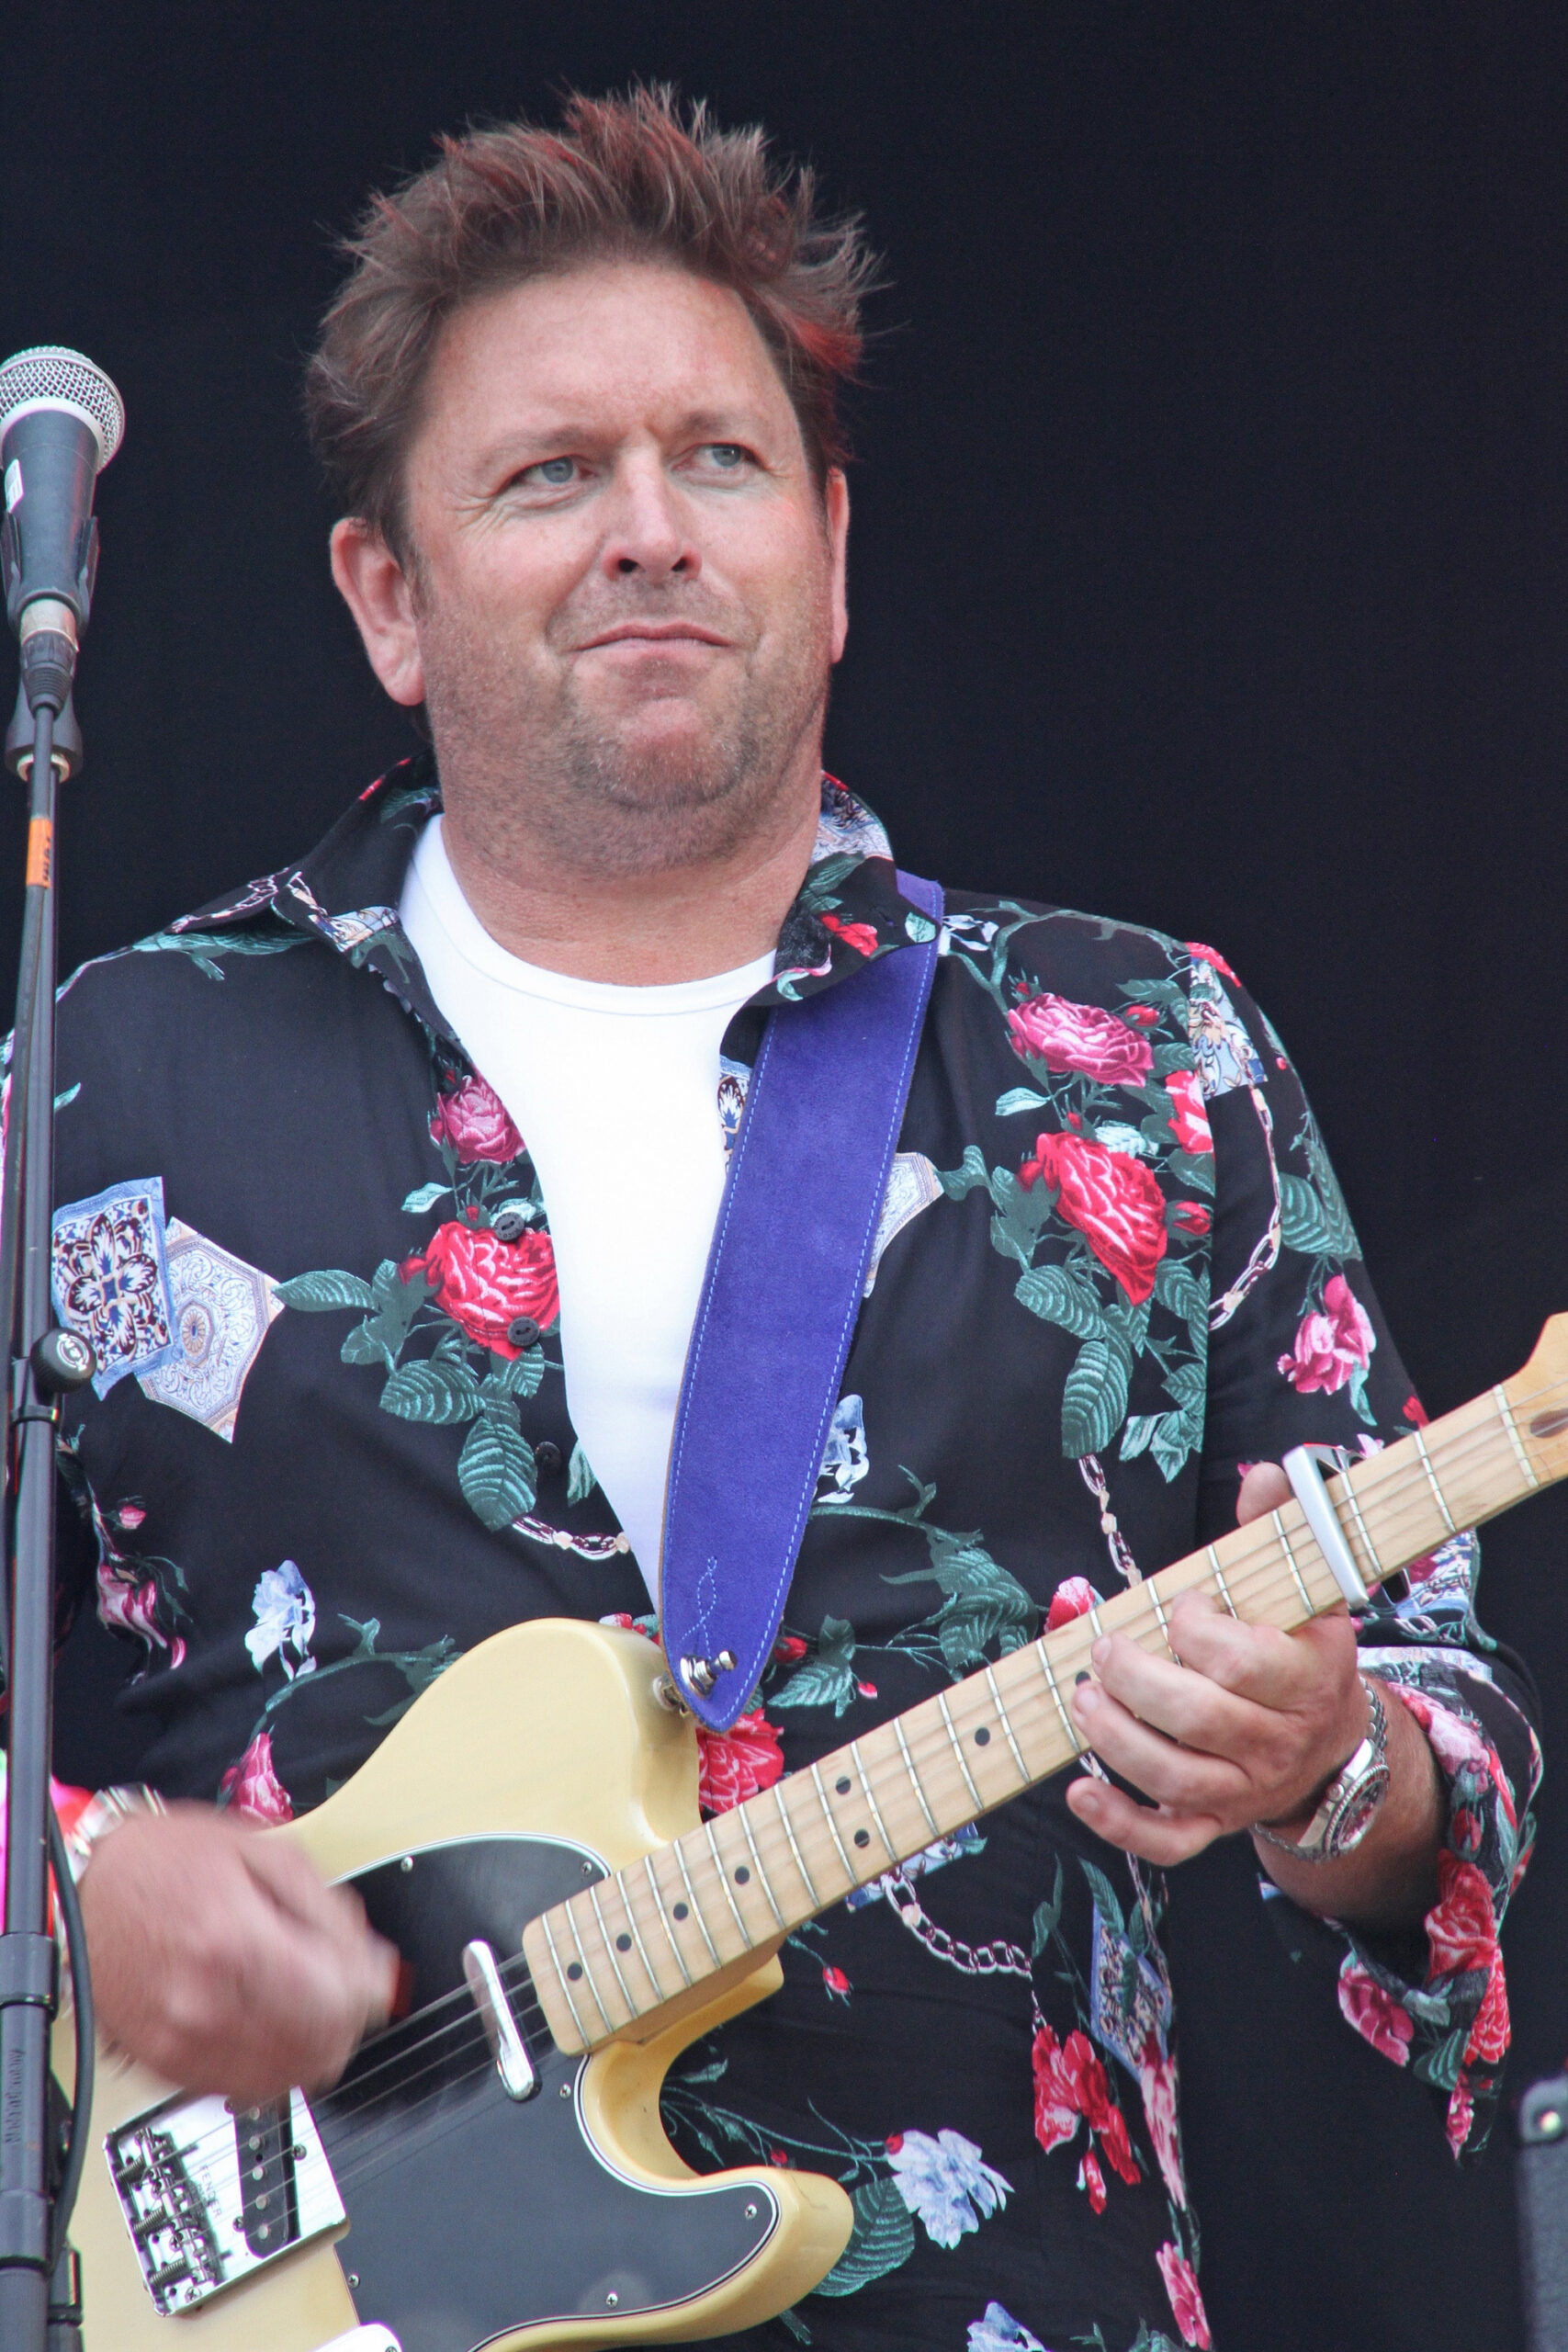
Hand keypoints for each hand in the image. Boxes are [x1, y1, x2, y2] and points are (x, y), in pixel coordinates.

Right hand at [79, 1803, 399, 2102]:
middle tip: (343, 1991)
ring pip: (285, 2080)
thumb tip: (371, 1965)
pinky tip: (270, 2027)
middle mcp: (206, 2002)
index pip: (336, 2003)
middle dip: (345, 2021)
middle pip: (318, 2050)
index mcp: (236, 1940)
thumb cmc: (167, 1863)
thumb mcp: (264, 1853)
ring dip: (312, 2047)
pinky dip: (271, 2065)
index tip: (371, 1978)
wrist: (87, 1889)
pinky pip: (242, 2089)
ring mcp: (181, 2042)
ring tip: (308, 2007)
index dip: (368, 1992)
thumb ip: (327, 1911)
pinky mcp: (164, 2066)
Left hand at [1063, 1461, 1368, 1865]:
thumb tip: (1269, 1474)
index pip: (1243, 1661)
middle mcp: (1282, 1740)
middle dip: (1137, 1680)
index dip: (1194, 1631)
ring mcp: (1247, 1789)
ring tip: (1082, 1698)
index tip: (1178, 1606)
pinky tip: (1081, 1789)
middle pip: (1201, 1719)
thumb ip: (1282, 1529)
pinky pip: (1168, 1841)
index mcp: (1310, 1676)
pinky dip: (1120, 1824)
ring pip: (1177, 1779)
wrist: (1331, 1741)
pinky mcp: (1216, 1822)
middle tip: (1104, 1649)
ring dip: (1116, 1738)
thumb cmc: (1298, 1647)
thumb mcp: (1306, 1587)